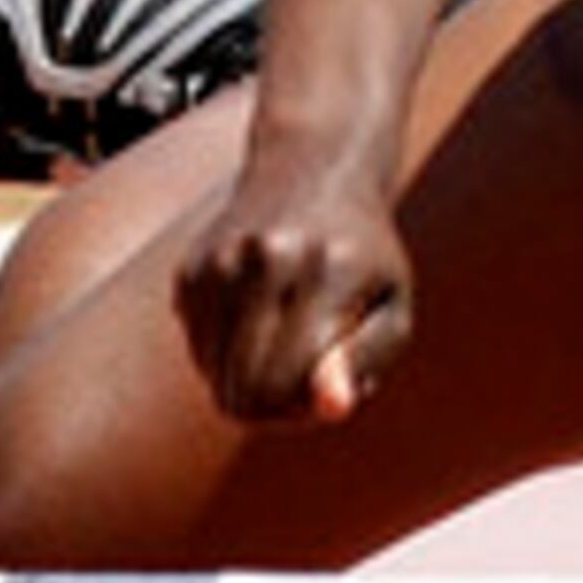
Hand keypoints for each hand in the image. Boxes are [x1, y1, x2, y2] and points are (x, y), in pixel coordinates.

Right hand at [172, 169, 415, 425]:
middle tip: (307, 379)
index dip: (303, 411)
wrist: (313, 171)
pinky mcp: (190, 271)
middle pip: (243, 392)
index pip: (285, 386)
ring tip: (286, 340)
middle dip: (274, 408)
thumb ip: (367, 359)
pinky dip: (228, 352)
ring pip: (215, 377)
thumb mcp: (392, 306)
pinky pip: (199, 350)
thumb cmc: (365, 257)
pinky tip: (260, 314)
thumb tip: (331, 408)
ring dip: (249, 380)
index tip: (327, 392)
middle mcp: (267, 261)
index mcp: (328, 271)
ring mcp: (219, 263)